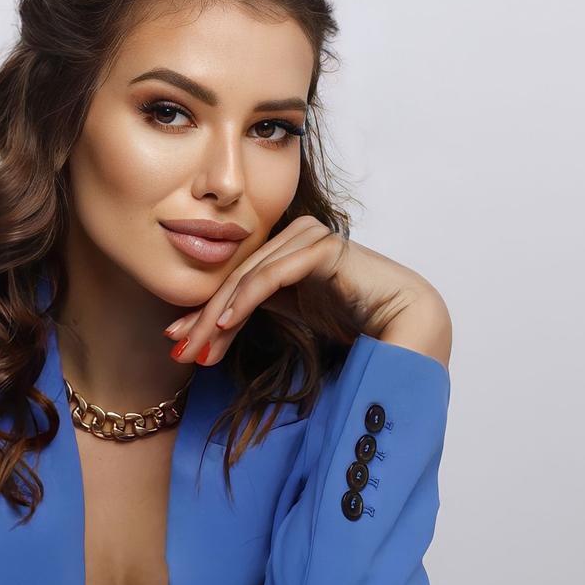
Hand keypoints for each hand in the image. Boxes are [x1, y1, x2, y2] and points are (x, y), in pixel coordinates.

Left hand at [163, 217, 449, 366]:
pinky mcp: (321, 246)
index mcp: (287, 248)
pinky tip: (224, 324)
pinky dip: (244, 300)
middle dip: (204, 317)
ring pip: (249, 276)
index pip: (235, 279)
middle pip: (236, 276)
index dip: (204, 311)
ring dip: (219, 314)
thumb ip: (254, 313)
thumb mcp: (292, 317)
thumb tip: (203, 329)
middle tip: (180, 348)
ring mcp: (308, 237)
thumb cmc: (356, 324)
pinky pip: (272, 275)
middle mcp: (295, 236)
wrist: (406, 327)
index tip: (177, 341)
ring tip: (199, 346)